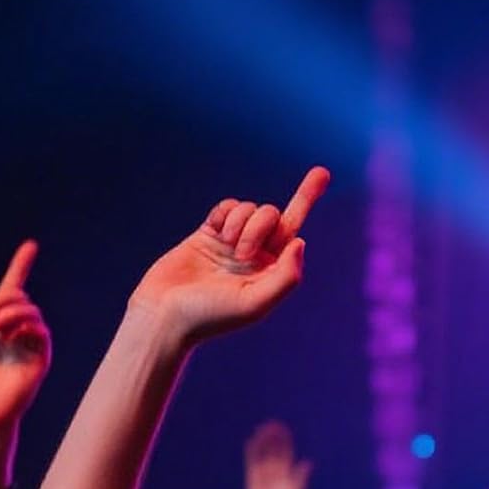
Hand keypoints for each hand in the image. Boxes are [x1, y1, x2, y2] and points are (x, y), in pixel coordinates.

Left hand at [0, 242, 51, 437]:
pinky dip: (22, 325)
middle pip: (16, 296)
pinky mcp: (40, 357)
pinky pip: (39, 328)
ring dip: (7, 311)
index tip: (31, 246)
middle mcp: (13, 330)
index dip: (20, 267)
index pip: (10, 290)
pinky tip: (7, 337)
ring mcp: (28, 343)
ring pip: (28, 308)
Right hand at [129, 167, 328, 350]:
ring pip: (250, 208)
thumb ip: (285, 276)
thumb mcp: (255, 303)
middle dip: (261, 226)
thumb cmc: (210, 315)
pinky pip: (227, 207)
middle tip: (242, 254)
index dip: (306, 199)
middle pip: (274, 216)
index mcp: (271, 272)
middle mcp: (256, 256)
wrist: (164, 314)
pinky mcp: (209, 233)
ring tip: (227, 247)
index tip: (323, 172)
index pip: (294, 232)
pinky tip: (216, 232)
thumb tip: (300, 242)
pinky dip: (225, 214)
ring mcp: (232, 243)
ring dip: (240, 223)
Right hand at [246, 421, 312, 488]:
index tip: (283, 429)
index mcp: (287, 472)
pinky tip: (252, 442)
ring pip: (263, 453)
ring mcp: (264, 473)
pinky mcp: (253, 478)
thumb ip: (301, 477)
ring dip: (262, 441)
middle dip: (273, 437)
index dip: (284, 440)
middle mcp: (275, 470)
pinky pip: (252, 462)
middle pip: (274, 449)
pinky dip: (252, 452)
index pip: (285, 451)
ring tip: (261, 429)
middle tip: (272, 424)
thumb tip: (307, 463)